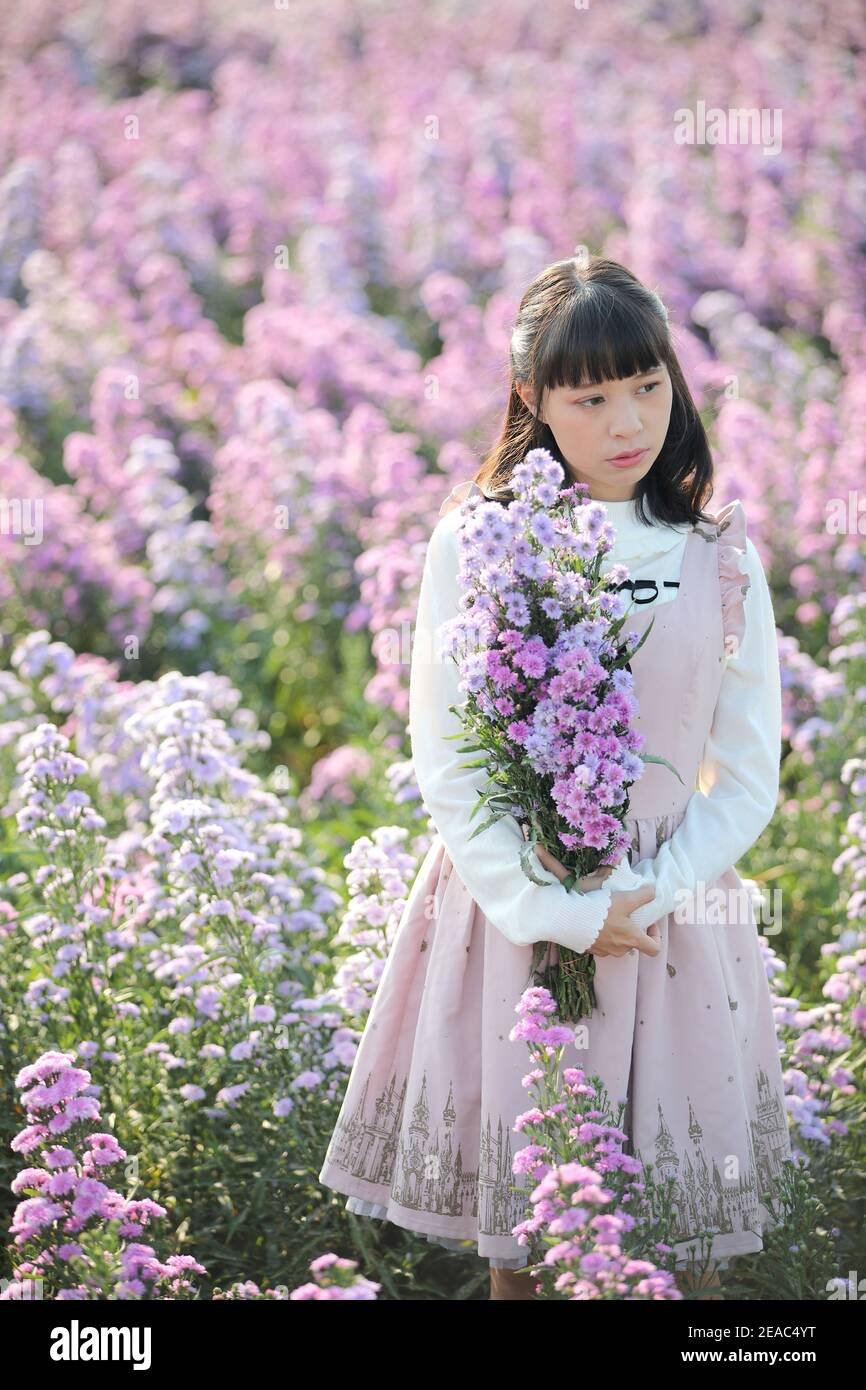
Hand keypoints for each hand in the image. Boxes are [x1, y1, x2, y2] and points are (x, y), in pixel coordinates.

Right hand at [533, 843, 659, 958]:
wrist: (568, 919)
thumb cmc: (599, 910)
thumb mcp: (625, 898)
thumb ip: (643, 895)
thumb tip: (654, 890)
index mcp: (631, 939)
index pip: (654, 949)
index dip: (656, 936)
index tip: (649, 923)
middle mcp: (619, 949)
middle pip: (634, 944)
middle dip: (633, 930)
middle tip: (627, 915)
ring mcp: (603, 951)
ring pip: (616, 944)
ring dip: (616, 933)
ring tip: (608, 916)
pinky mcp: (589, 948)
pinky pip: (600, 943)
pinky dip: (601, 934)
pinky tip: (593, 920)